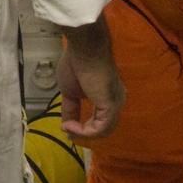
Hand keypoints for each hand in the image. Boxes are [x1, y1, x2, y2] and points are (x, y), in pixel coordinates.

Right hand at [57, 15, 124, 139]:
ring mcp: (116, 103)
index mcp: (109, 95)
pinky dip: (84, 132)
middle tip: (67, 131)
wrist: (84, 48)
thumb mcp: (70, 92)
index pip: (100, 120)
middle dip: (83, 133)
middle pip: (103, 128)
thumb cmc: (77, 63)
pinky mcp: (112, 106)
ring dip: (82, 134)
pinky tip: (70, 125)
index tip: (66, 126)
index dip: (82, 128)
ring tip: (67, 128)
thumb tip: (66, 125)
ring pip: (103, 131)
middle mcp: (116, 100)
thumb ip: (71, 109)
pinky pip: (100, 129)